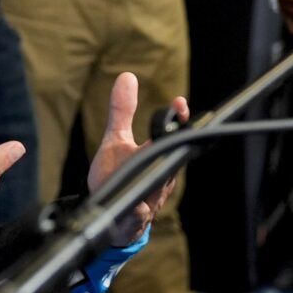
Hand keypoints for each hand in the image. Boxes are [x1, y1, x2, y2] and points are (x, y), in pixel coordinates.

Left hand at [86, 73, 184, 245]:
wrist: (112, 215)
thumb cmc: (117, 173)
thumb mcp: (116, 139)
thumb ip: (122, 111)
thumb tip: (127, 76)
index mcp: (158, 153)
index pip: (174, 134)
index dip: (179, 120)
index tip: (178, 102)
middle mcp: (161, 173)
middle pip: (172, 157)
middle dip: (173, 143)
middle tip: (175, 122)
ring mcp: (151, 195)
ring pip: (159, 184)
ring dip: (157, 174)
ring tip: (151, 153)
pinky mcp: (137, 216)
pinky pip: (140, 212)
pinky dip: (138, 209)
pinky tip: (136, 207)